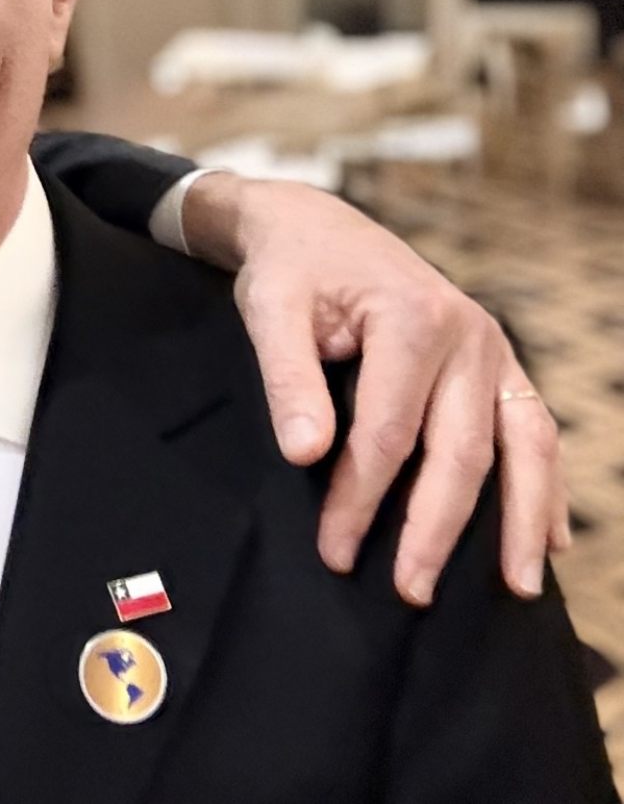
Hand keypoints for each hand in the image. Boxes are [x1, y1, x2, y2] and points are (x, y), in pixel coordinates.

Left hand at [184, 173, 569, 604]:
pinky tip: (549, 539)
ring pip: (523, 446)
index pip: (388, 435)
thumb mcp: (269, 309)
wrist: (316, 226)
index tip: (335, 551)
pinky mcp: (498, 362)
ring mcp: (493, 349)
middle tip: (411, 592)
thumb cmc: (290, 270)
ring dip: (520, 521)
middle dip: (435, 529)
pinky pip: (533, 428)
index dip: (360, 499)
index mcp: (413, 319)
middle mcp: (469, 335)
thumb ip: (287, 379)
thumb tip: (304, 455)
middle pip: (460, 453)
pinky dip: (546, 485)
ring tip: (515, 588)